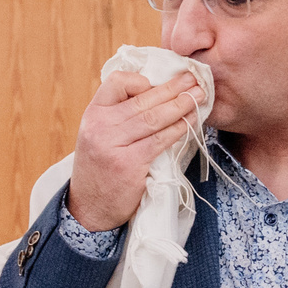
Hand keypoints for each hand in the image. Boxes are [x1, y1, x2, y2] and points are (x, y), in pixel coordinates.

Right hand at [65, 69, 202, 231]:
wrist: (89, 208)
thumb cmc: (99, 169)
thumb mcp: (98, 135)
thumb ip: (118, 115)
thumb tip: (156, 93)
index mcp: (93, 113)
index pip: (117, 82)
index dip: (141, 80)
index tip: (158, 84)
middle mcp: (100, 126)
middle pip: (143, 99)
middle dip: (173, 88)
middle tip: (194, 80)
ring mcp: (113, 145)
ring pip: (155, 117)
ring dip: (182, 105)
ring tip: (198, 97)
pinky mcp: (129, 164)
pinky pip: (161, 140)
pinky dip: (179, 128)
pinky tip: (190, 122)